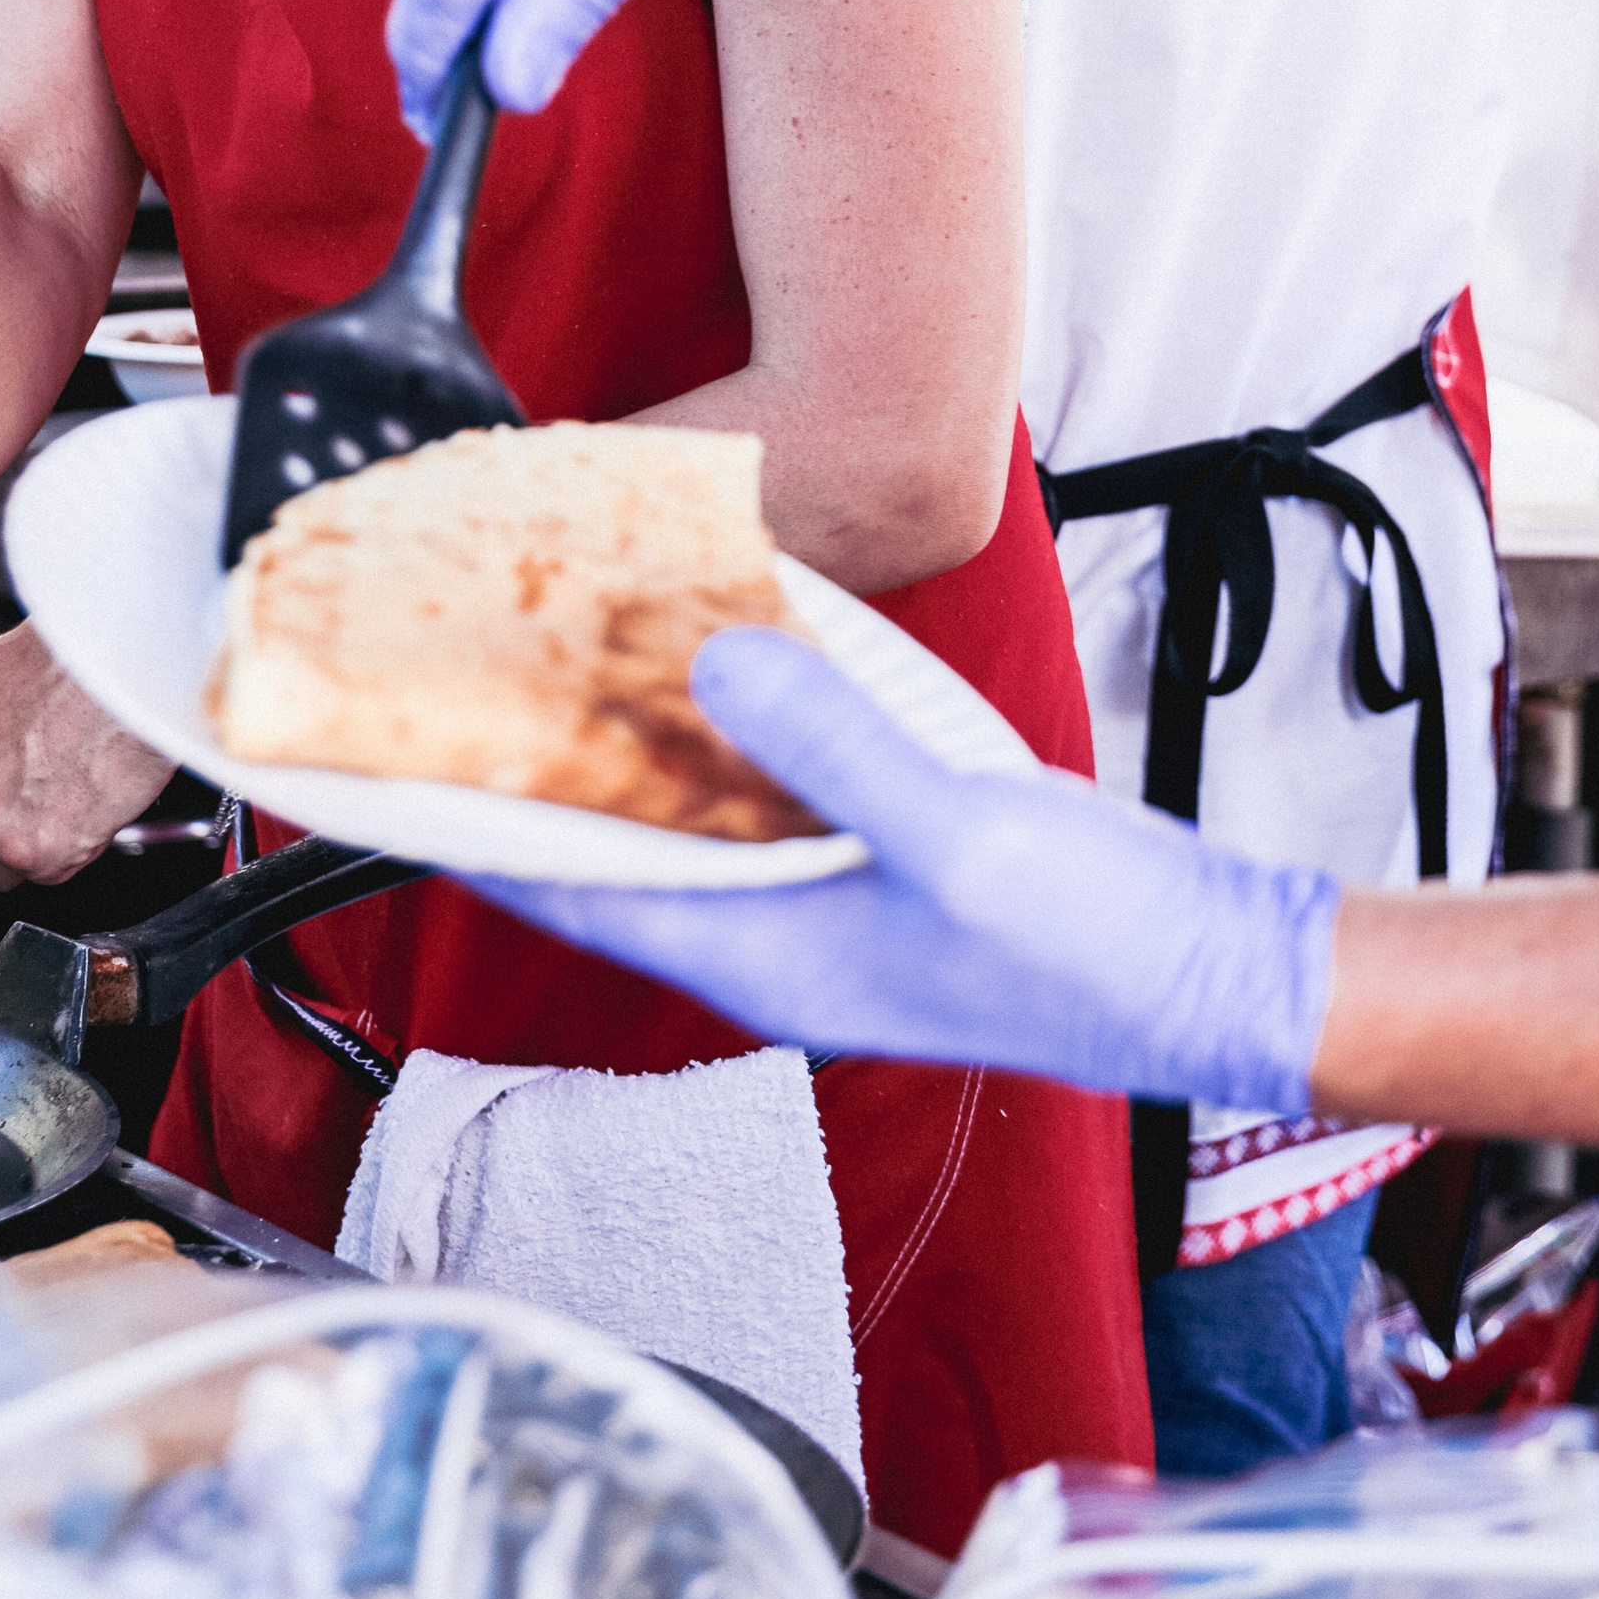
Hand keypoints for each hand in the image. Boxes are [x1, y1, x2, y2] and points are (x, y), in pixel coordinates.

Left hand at [473, 627, 1339, 1108]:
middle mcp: (776, 925)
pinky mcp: (880, 845)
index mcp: (769, 952)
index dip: (471, 826)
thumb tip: (716, 664)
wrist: (1218, 966)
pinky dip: (726, 713)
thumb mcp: (960, 834)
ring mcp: (827, 887)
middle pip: (614, 840)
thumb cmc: (1095, 946)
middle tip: (447, 666)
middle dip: (529, 763)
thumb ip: (836, 748)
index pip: (575, 889)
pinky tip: (712, 635)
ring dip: (622, 729)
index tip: (380, 762)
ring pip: (687, 802)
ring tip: (547, 632)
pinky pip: (770, 774)